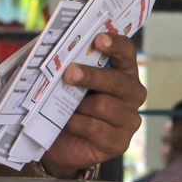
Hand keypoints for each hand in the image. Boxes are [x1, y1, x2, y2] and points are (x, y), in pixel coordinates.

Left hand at [42, 33, 146, 175]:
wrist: (61, 143)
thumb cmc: (67, 104)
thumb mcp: (65, 81)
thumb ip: (65, 62)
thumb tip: (50, 45)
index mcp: (123, 72)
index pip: (127, 52)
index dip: (115, 44)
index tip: (98, 39)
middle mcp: (132, 94)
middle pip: (117, 80)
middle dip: (91, 76)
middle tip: (69, 73)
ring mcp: (129, 120)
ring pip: (104, 105)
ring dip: (79, 105)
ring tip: (64, 107)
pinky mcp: (119, 143)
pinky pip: (96, 128)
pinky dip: (77, 124)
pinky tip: (66, 123)